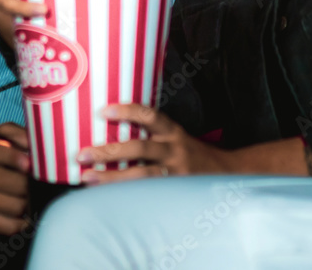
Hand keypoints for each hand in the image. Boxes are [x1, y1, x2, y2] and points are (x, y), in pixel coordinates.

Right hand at [0, 123, 30, 234]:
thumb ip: (20, 134)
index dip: (16, 158)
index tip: (29, 163)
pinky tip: (23, 212)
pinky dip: (21, 222)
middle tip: (37, 182)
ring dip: (29, 202)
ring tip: (30, 195)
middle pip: (16, 185)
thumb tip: (38, 148)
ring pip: (16, 207)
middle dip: (33, 184)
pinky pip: (7, 226)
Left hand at [75, 104, 230, 184]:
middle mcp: (175, 151)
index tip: (103, 111)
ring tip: (87, 178)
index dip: (127, 111)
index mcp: (173, 132)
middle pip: (140, 149)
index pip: (150, 116)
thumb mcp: (177, 138)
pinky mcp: (176, 195)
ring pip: (142, 176)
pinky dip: (127, 198)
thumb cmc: (193, 155)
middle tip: (81, 154)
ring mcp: (176, 175)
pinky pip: (149, 196)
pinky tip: (106, 200)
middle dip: (108, 151)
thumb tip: (110, 131)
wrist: (230, 175)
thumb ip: (152, 135)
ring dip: (112, 178)